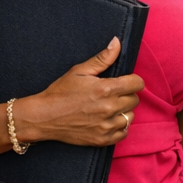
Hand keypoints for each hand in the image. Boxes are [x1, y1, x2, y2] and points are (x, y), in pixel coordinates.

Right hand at [13, 37, 143, 145]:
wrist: (45, 117)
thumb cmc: (61, 92)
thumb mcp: (80, 71)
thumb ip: (103, 58)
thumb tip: (117, 42)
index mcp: (106, 89)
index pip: (137, 84)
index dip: (133, 80)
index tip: (126, 81)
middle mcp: (109, 108)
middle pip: (134, 100)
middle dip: (126, 94)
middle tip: (112, 94)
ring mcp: (107, 126)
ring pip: (130, 116)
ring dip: (123, 111)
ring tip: (109, 107)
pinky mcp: (102, 139)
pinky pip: (123, 133)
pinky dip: (119, 127)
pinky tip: (108, 120)